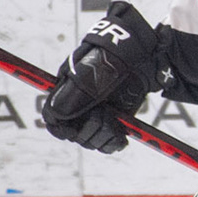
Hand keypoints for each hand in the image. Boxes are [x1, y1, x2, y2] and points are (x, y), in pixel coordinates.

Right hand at [43, 3, 161, 153]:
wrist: (145, 53)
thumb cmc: (117, 54)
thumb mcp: (94, 68)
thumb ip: (76, 90)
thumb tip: (57, 114)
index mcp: (67, 88)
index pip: (52, 116)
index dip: (60, 127)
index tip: (72, 130)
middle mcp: (80, 104)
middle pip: (73, 134)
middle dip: (89, 128)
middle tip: (103, 113)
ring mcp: (97, 114)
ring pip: (90, 141)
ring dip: (103, 136)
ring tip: (114, 119)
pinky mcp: (113, 122)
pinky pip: (107, 143)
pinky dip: (114, 143)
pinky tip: (121, 137)